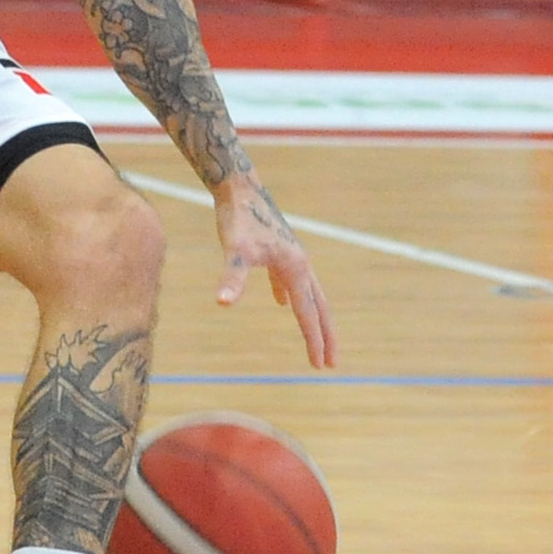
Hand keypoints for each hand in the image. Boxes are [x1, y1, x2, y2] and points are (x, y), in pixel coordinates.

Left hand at [214, 177, 333, 367]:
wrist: (239, 188)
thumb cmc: (238, 218)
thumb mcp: (234, 251)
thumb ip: (232, 278)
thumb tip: (222, 302)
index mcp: (296, 268)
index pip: (308, 313)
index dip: (313, 340)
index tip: (319, 365)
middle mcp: (300, 263)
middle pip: (319, 307)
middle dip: (325, 336)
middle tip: (330, 364)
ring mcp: (291, 256)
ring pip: (309, 293)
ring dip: (314, 318)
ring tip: (316, 338)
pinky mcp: (278, 250)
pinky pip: (289, 279)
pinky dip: (289, 294)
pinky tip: (281, 301)